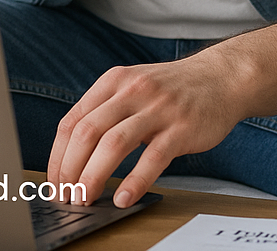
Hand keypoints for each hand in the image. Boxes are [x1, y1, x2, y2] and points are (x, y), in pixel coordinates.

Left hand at [45, 15, 276, 206]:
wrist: (221, 77)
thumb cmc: (172, 89)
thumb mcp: (133, 87)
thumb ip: (106, 111)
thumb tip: (72, 155)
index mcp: (114, 81)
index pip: (72, 120)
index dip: (57, 157)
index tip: (54, 182)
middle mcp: (133, 91)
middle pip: (87, 132)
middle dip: (70, 170)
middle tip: (66, 197)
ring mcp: (158, 108)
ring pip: (114, 144)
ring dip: (93, 177)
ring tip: (86, 200)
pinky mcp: (181, 128)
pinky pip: (152, 157)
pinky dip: (134, 181)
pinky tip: (123, 198)